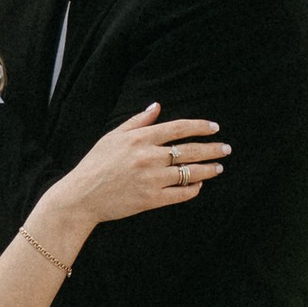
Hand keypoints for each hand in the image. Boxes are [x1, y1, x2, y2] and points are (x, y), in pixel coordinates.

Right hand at [38, 104, 226, 247]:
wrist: (81, 196)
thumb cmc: (95, 164)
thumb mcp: (113, 136)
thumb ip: (137, 121)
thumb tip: (157, 106)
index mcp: (140, 139)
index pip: (178, 128)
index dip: (200, 126)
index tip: (214, 127)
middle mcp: (148, 157)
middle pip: (189, 150)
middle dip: (212, 149)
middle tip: (226, 149)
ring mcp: (151, 179)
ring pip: (188, 172)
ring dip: (207, 170)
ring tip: (218, 168)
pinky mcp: (150, 199)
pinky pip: (180, 194)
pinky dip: (192, 189)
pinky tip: (198, 186)